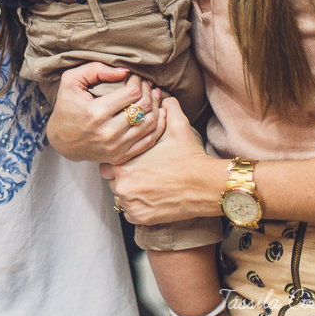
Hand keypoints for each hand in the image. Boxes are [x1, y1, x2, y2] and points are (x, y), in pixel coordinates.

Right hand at [46, 63, 164, 163]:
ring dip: (156, 106)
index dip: (138, 81)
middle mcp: (108, 132)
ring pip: (150, 123)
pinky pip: (149, 140)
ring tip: (153, 96)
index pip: (132, 93)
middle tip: (146, 85)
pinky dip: (158, 125)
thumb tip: (125, 71)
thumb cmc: (67, 107)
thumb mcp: (71, 81)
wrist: (62, 141)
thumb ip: (95, 70)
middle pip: (143, 107)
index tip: (135, 77)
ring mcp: (116, 147)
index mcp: (95, 112)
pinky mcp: (121, 156)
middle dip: (148, 91)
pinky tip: (158, 113)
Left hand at [102, 96, 223, 225]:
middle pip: (112, 181)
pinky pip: (130, 213)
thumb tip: (165, 96)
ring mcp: (131, 203)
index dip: (118, 161)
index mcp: (123, 163)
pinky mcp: (142, 218)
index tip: (130, 161)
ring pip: (121, 198)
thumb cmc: (190, 157)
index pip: (106, 163)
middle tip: (140, 174)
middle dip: (122, 178)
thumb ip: (168, 108)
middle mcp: (122, 185)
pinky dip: (137, 209)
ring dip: (130, 193)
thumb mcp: (178, 127)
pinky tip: (150, 199)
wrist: (207, 185)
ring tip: (147, 186)